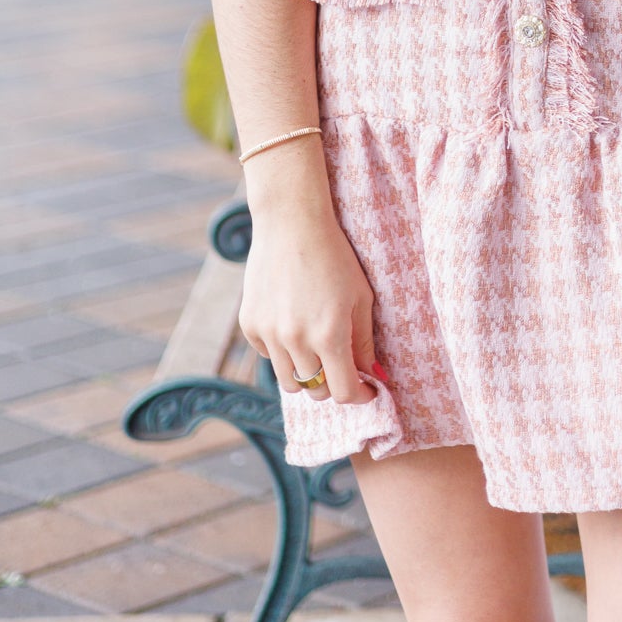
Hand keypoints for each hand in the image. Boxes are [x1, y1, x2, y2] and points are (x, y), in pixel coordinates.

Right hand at [239, 206, 378, 405]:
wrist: (291, 223)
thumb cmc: (335, 256)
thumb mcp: (361, 296)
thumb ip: (365, 341)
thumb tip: (372, 376)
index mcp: (329, 334)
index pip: (343, 392)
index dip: (359, 397)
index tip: (367, 392)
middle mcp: (296, 339)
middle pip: (315, 391)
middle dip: (332, 384)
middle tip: (342, 366)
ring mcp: (269, 333)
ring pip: (289, 381)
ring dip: (306, 374)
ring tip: (317, 350)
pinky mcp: (249, 324)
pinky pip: (268, 355)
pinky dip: (282, 352)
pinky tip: (292, 325)